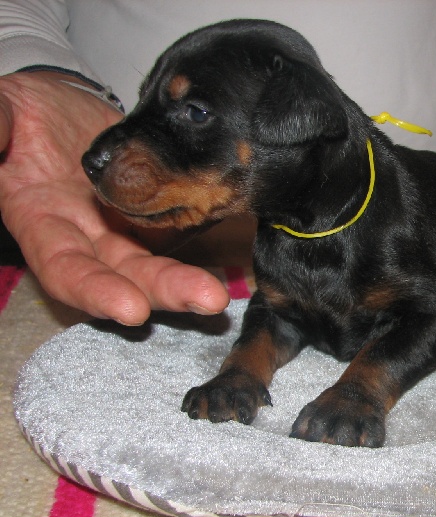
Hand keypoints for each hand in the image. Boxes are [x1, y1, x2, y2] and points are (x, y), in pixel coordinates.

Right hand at [0, 71, 229, 324]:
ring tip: (219, 292)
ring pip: (156, 262)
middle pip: (126, 275)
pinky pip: (181, 232)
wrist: (60, 103)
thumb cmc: (23, 113)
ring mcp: (122, 229)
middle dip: (164, 292)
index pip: (66, 268)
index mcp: (42, 221)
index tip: (131, 309)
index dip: (95, 290)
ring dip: (187, 281)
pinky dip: (202, 246)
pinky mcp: (153, 214)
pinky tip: (228, 260)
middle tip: (206, 300)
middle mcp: (85, 237)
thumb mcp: (6, 113)